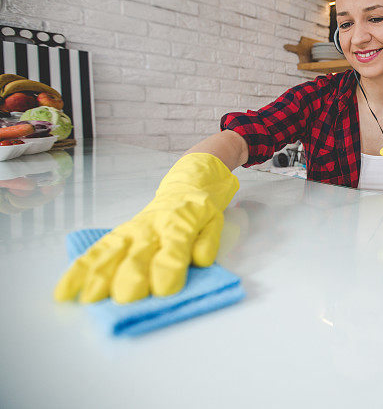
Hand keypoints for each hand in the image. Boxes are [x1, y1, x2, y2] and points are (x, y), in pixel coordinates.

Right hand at [53, 153, 238, 303]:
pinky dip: (79, 271)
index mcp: (180, 224)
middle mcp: (151, 228)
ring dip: (99, 276)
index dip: (168, 268)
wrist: (185, 185)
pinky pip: (95, 252)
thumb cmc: (200, 210)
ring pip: (111, 253)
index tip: (164, 290)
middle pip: (138, 254)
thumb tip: (201, 259)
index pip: (173, 247)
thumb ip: (208, 241)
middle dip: (131, 276)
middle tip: (127, 298)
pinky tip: (65, 291)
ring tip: (89, 299)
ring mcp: (131, 232)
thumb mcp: (214, 221)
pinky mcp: (117, 235)